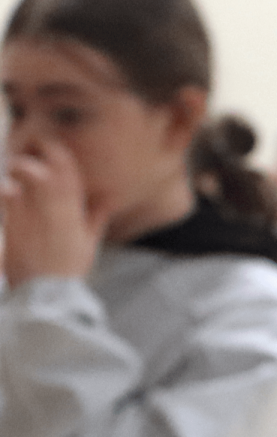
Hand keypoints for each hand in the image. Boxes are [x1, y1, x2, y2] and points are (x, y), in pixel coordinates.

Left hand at [0, 137, 107, 284]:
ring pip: (23, 173)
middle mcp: (54, 205)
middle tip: (26, 150)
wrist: (48, 291)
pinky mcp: (13, 221)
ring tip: (14, 168)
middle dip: (32, 151)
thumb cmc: (69, 267)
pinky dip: (6, 186)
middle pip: (43, 163)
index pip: (67, 167)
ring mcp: (32, 211)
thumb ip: (96, 217)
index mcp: (74, 209)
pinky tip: (7, 189)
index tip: (48, 145)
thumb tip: (107, 199)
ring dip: (17, 165)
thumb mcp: (89, 242)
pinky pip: (7, 192)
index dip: (56, 150)